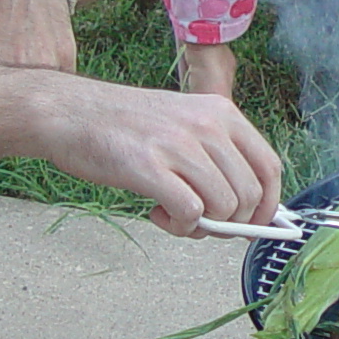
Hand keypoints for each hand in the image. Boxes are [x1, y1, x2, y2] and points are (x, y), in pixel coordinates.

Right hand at [62, 84, 283, 235]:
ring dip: (202, 226)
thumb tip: (246, 208)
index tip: (255, 224)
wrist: (68, 112)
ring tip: (174, 214)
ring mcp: (179, 145)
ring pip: (223, 207)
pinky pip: (190, 213)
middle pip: (249, 194)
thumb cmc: (123, 124)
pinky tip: (159, 213)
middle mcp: (207, 125)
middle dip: (231, 222)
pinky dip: (180, 226)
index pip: (269, 166)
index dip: (269, 204)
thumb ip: (215, 156)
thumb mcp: (182, 122)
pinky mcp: (150, 166)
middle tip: (201, 222)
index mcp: (221, 112)